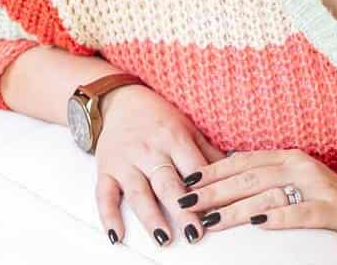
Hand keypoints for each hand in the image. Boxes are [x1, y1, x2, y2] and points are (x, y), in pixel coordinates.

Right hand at [93, 84, 227, 247]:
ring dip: (151, 216)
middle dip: (181, 209)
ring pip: (138, 192)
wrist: (121, 100)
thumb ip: (207, 152)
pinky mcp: (106, 169)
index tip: (217, 211)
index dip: (206, 189)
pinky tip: (116, 234)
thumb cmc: (159, 117)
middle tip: (195, 232)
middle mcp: (150, 150)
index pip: (193, 167)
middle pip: (168, 183)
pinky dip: (109, 216)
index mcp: (174, 138)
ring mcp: (126, 161)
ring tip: (163, 237)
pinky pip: (104, 195)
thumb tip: (232, 172)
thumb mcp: (187, 128)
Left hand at [171, 148, 336, 251]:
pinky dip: (278, 216)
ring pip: (267, 193)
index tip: (186, 181)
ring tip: (211, 220)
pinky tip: (258, 223)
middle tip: (187, 202)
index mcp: (287, 158)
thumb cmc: (328, 201)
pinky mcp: (331, 208)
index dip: (213, 170)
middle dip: (214, 190)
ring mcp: (316, 185)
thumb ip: (266, 179)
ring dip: (235, 207)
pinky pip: (300, 212)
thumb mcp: (295, 184)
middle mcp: (299, 165)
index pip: (242, 161)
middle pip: (248, 177)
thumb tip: (226, 184)